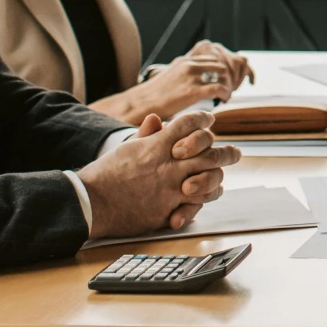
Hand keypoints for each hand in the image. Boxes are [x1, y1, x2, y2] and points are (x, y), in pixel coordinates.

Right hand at [76, 110, 240, 238]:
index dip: (203, 119)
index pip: (189, 123)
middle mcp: (169, 163)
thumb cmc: (105, 174)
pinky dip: (204, 199)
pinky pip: (197, 203)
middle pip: (210, 152)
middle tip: (235, 153)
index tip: (210, 120)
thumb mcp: (126, 148)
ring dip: (218, 177)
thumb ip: (145, 135)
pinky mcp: (168, 208)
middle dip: (226, 151)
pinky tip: (206, 196)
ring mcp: (171, 186)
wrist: (91, 202)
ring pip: (210, 178)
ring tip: (220, 177)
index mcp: (157, 145)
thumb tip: (157, 119)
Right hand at [118, 42, 251, 120]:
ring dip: (229, 84)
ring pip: (223, 74)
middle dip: (229, 76)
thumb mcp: (172, 76)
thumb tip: (202, 78)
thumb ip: (187, 74)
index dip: (223, 69)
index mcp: (186, 60)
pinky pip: (219, 88)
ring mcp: (191, 76)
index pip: (214, 57)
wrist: (141, 104)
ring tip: (226, 95)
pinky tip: (223, 100)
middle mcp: (190, 64)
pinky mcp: (192, 90)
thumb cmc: (156, 95)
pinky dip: (226, 93)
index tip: (224, 80)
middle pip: (222, 64)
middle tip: (228, 89)